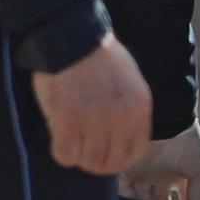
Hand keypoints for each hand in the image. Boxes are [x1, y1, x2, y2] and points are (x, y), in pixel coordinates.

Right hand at [30, 36, 152, 175]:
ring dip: (78, 156)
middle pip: (112, 163)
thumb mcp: (130, 81)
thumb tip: (120, 138)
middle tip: (84, 153)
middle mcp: (121, 118)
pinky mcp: (68, 123)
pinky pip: (65, 155)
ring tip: (71, 140)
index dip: (119, 158)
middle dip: (96, 163)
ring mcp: (95, 122)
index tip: (107, 154)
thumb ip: (129, 110)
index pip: (136, 152)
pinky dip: (60, 151)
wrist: (72, 36)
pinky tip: (59, 137)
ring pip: (88, 162)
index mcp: (140, 108)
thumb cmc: (97, 56)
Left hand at [119, 122, 199, 199]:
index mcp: (174, 175)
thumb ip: (197, 190)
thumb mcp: (199, 169)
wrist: (169, 127)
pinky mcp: (128, 171)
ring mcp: (142, 174)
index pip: (175, 198)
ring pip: (140, 199)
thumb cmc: (187, 143)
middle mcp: (157, 176)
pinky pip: (124, 191)